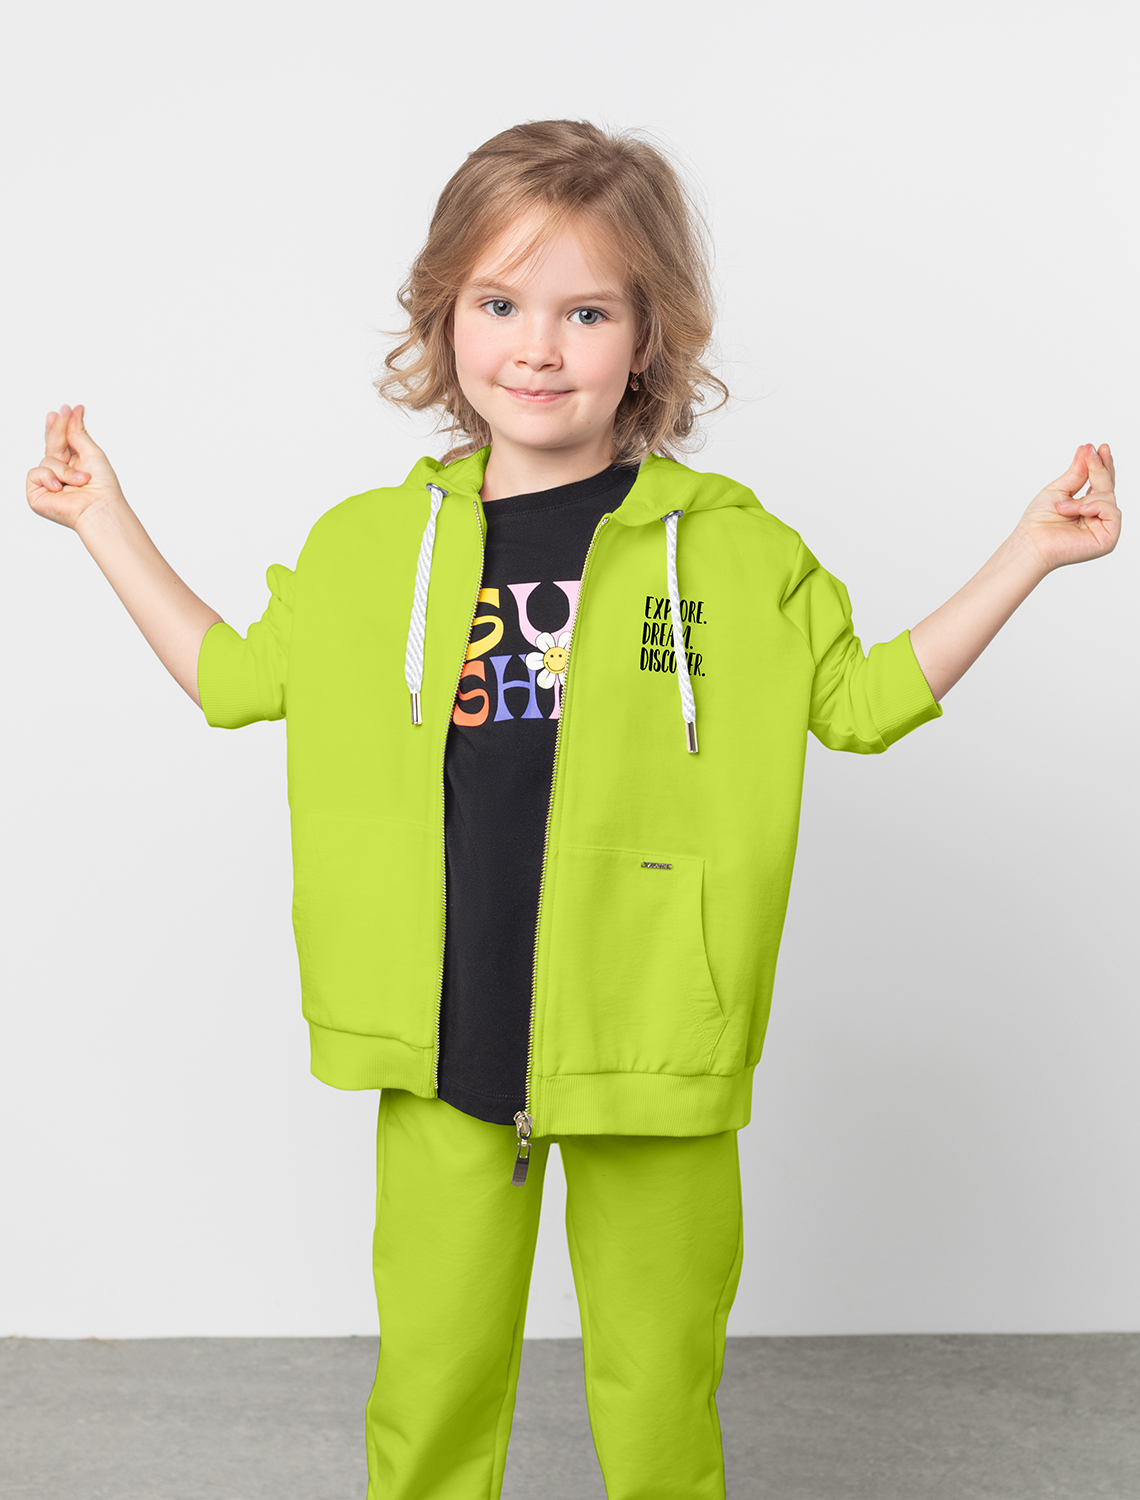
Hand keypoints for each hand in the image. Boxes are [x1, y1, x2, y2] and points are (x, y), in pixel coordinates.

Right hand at [27, 404, 126, 529]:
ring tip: (81, 480)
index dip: (61, 425)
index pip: (63, 442)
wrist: (99, 509)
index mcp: (75, 465)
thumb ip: (78, 433)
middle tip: (57, 414)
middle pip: (52, 445)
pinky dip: (49, 478)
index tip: (65, 409)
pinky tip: (60, 488)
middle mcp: (61, 473)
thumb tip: (75, 412)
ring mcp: (49, 483)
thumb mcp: (93, 453)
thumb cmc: (102, 489)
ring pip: (47, 459)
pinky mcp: (37, 493)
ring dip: (64, 469)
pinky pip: (36, 472)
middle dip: (55, 430)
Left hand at [1014, 443, 1120, 572]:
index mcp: (1085, 507)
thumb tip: (1087, 451)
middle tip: (1093, 451)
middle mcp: (1096, 517)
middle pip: (1107, 487)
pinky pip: (1112, 511)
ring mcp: (1103, 528)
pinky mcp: (1108, 539)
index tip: (1099, 447)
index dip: (1102, 465)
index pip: (1099, 483)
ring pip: (1108, 497)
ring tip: (1062, 507)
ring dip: (1084, 497)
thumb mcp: (1058, 490)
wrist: (1031, 543)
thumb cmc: (1038, 523)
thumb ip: (1077, 473)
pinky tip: (1078, 510)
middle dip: (1100, 468)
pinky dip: (1094, 506)